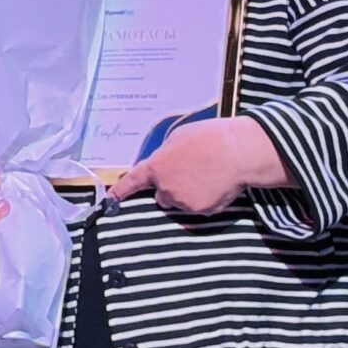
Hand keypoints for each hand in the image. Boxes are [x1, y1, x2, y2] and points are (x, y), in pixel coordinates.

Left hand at [112, 118, 274, 216]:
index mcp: (156, 166)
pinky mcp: (200, 210)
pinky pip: (199, 207)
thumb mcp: (179, 137)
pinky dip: (205, 199)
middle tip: (191, 171)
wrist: (238, 152)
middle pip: (162, 195)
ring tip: (208, 174)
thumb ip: (166, 154)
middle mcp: (165, 188)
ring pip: (181, 201)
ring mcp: (183, 202)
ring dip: (189, 192)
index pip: (133, 181)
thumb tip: (165, 163)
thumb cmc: (210, 138)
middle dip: (171, 187)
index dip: (121, 191)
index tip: (110, 199)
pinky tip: (216, 184)